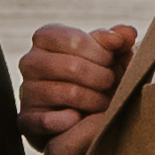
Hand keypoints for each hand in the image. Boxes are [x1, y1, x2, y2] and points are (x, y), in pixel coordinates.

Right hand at [17, 21, 133, 154]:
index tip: (111, 62)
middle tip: (111, 85)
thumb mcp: (105, 55)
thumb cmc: (93, 76)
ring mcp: (26, 90)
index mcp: (45, 38)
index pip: (75, 40)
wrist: (76, 115)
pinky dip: (70, 122)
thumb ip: (118, 41)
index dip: (101, 53)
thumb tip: (128, 32)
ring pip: (68, 93)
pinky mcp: (26, 119)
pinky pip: (48, 121)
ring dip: (95, 101)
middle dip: (102, 78)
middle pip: (73, 67)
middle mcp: (30, 61)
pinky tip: (80, 118)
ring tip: (104, 103)